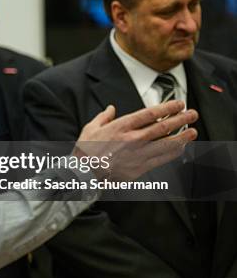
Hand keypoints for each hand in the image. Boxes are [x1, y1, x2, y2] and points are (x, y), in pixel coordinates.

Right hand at [76, 100, 197, 180]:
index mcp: (121, 126)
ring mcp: (138, 154)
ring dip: (182, 137)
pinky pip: (162, 159)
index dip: (168, 107)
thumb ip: (103, 117)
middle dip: (181, 119)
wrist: (84, 173)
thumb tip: (110, 109)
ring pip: (167, 144)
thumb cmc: (86, 152)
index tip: (178, 104)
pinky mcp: (140, 168)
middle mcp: (133, 139)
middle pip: (163, 127)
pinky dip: (173, 153)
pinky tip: (180, 148)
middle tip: (192, 114)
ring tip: (192, 131)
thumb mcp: (90, 128)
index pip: (151, 113)